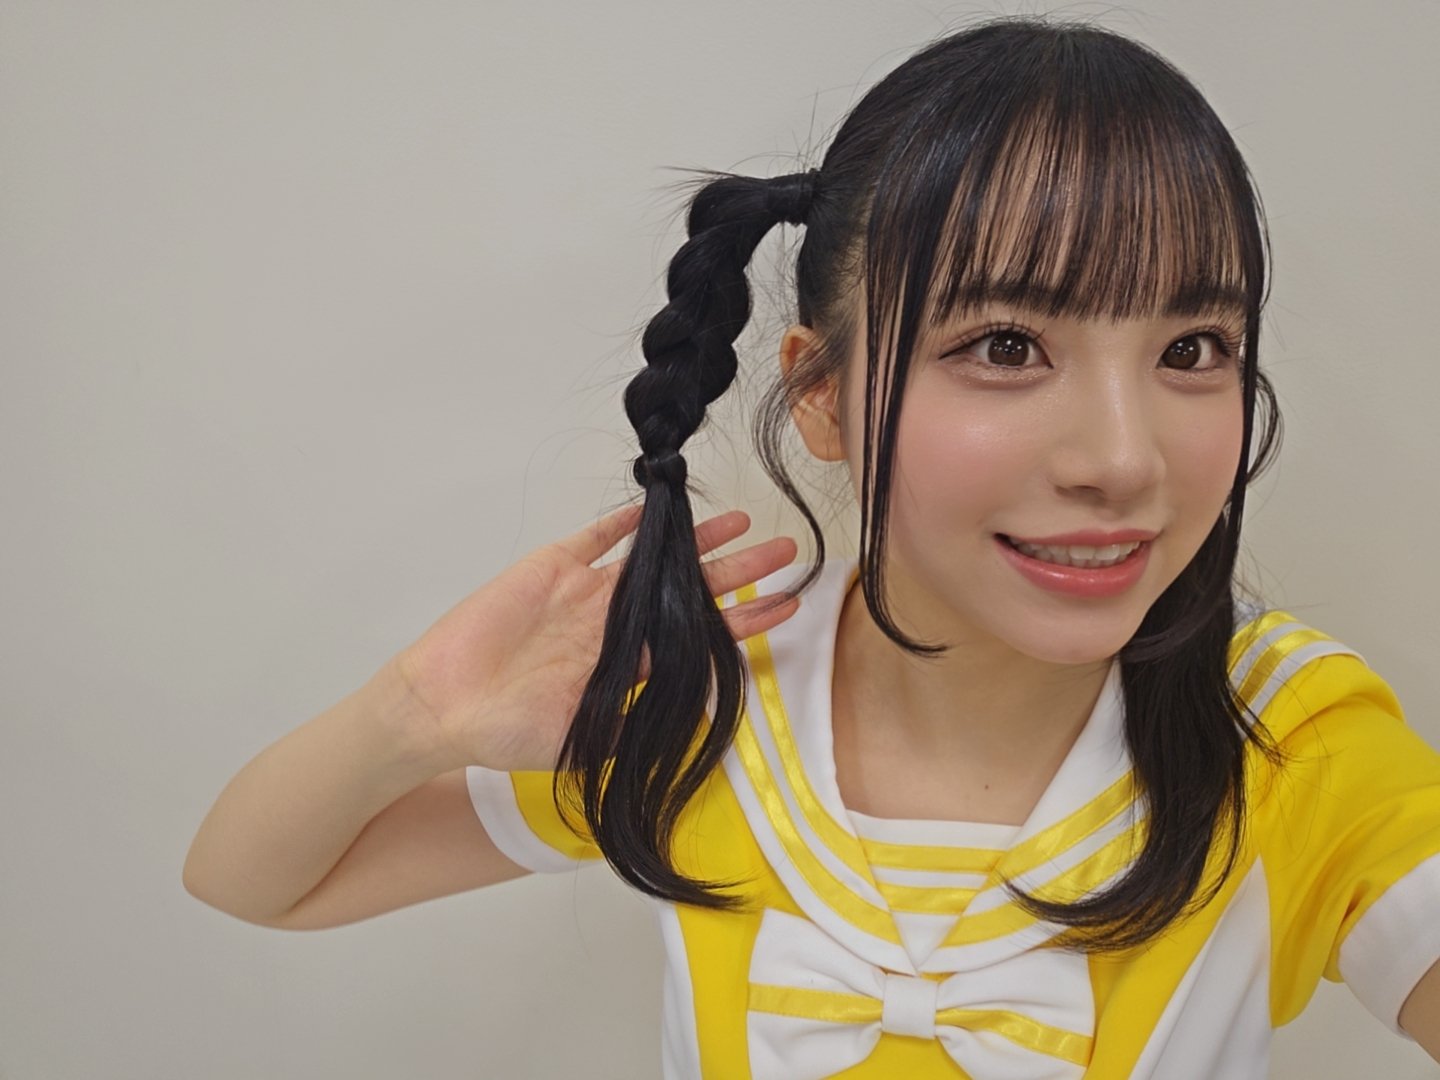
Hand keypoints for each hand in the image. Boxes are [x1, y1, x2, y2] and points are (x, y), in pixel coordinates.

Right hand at [388, 505, 800, 772]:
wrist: (442, 707)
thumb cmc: (505, 734)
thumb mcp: (582, 744)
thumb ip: (634, 726)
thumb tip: (698, 721)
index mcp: (626, 666)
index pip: (699, 638)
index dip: (743, 621)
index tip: (785, 606)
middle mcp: (613, 625)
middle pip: (688, 591)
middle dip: (739, 571)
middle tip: (785, 550)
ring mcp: (583, 594)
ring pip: (652, 559)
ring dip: (696, 541)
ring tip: (742, 520)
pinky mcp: (549, 569)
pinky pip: (595, 539)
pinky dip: (625, 522)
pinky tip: (660, 506)